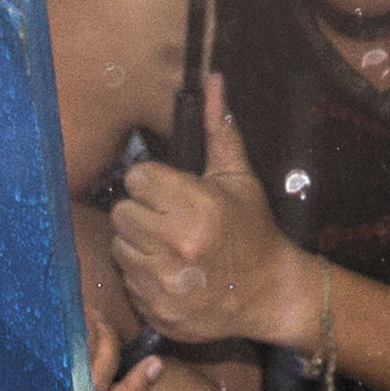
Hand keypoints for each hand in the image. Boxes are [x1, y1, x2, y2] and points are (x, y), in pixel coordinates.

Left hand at [106, 74, 310, 353]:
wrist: (270, 295)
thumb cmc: (253, 230)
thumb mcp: (239, 179)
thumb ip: (220, 131)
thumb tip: (214, 80)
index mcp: (197, 206)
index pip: (137, 178)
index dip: (152, 183)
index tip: (168, 192)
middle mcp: (177, 244)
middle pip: (122, 212)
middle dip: (142, 213)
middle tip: (167, 220)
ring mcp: (165, 282)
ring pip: (119, 246)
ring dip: (138, 245)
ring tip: (167, 247)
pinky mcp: (156, 310)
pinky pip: (127, 281)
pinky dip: (143, 277)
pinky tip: (169, 273)